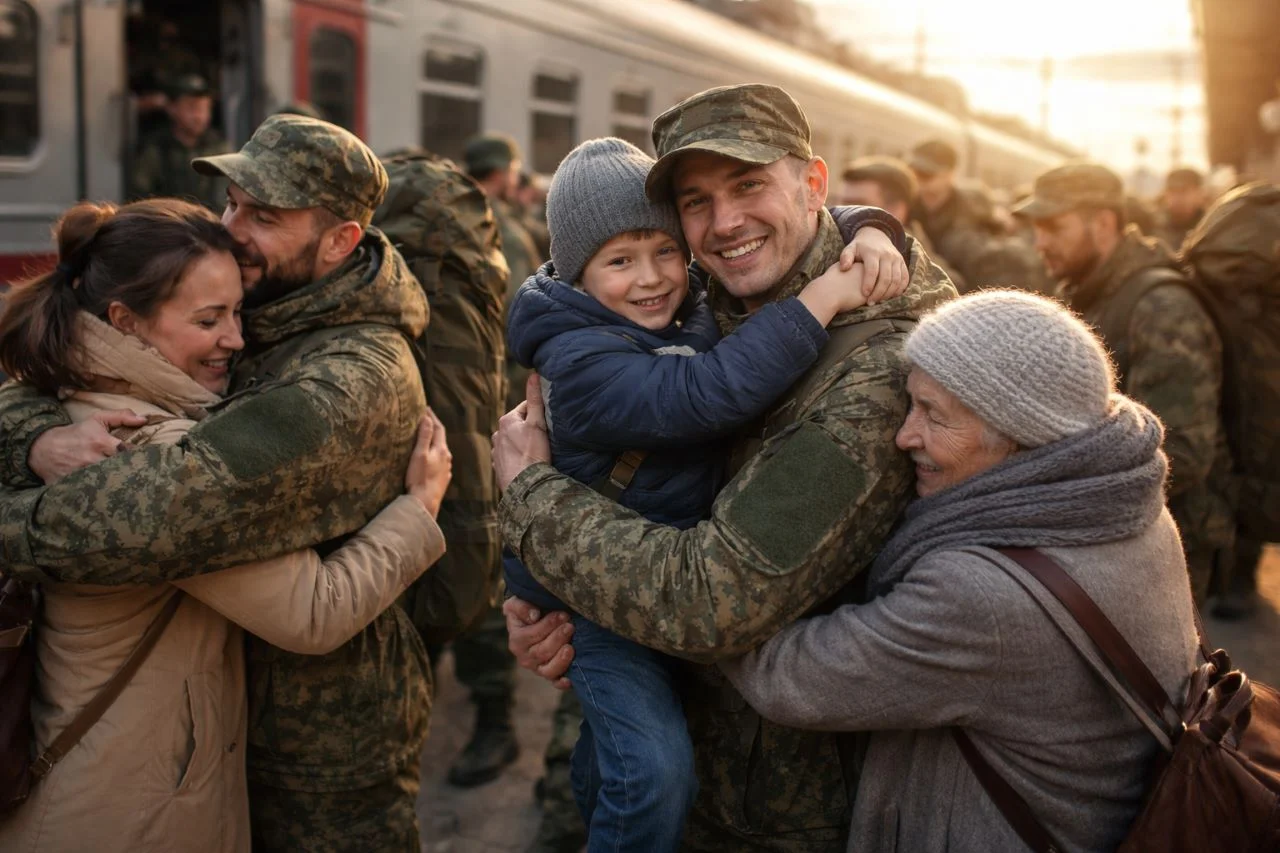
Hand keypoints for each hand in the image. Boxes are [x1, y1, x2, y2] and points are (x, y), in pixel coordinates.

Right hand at [29, 410, 146, 483]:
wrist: (43, 448)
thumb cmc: (77, 433)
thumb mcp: (97, 420)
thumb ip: (122, 416)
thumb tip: (144, 419)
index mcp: (101, 442)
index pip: (129, 452)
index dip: (141, 457)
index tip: (149, 459)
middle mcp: (92, 459)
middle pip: (121, 470)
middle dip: (132, 472)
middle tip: (141, 474)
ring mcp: (82, 475)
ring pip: (110, 483)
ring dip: (120, 483)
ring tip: (130, 484)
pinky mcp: (73, 487)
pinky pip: (95, 493)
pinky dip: (104, 494)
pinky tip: (112, 495)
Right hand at [406, 409, 451, 516]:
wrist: (425, 503)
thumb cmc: (420, 478)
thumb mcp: (419, 454)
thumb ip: (425, 436)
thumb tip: (428, 418)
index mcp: (441, 450)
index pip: (438, 428)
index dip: (432, 417)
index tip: (426, 408)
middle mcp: (447, 458)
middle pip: (441, 439)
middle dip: (434, 428)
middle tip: (425, 420)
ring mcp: (446, 470)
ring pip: (441, 451)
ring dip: (434, 442)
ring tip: (426, 438)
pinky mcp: (442, 480)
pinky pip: (440, 463)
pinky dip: (435, 455)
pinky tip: (431, 459)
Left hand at [492, 373, 551, 491]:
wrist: (525, 487)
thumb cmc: (532, 454)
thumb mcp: (538, 423)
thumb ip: (536, 399)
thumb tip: (534, 375)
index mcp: (506, 421)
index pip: (526, 408)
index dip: (540, 412)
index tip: (550, 420)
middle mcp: (497, 435)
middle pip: (519, 425)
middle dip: (530, 428)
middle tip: (546, 437)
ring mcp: (496, 452)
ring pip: (513, 442)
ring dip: (523, 444)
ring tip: (537, 452)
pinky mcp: (498, 468)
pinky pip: (510, 458)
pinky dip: (518, 458)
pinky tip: (528, 464)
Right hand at [503, 596, 573, 689]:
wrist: (533, 621)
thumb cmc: (526, 611)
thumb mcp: (516, 603)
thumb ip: (521, 607)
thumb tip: (534, 616)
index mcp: (517, 641)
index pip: (532, 635)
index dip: (548, 625)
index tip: (562, 615)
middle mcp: (525, 658)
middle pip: (542, 652)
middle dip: (557, 638)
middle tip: (570, 626)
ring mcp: (538, 668)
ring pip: (548, 670)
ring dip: (561, 660)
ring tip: (570, 648)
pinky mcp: (550, 674)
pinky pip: (555, 682)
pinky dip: (561, 683)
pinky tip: (569, 680)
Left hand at [839, 227, 908, 304]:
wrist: (876, 236)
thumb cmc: (860, 247)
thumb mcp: (850, 248)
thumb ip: (845, 257)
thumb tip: (844, 268)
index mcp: (873, 252)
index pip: (873, 270)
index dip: (869, 284)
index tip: (864, 295)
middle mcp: (887, 255)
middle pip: (886, 278)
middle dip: (879, 292)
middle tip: (870, 302)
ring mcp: (897, 259)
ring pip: (897, 280)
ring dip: (889, 293)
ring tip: (879, 301)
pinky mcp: (902, 263)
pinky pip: (905, 278)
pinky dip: (899, 289)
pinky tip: (890, 297)